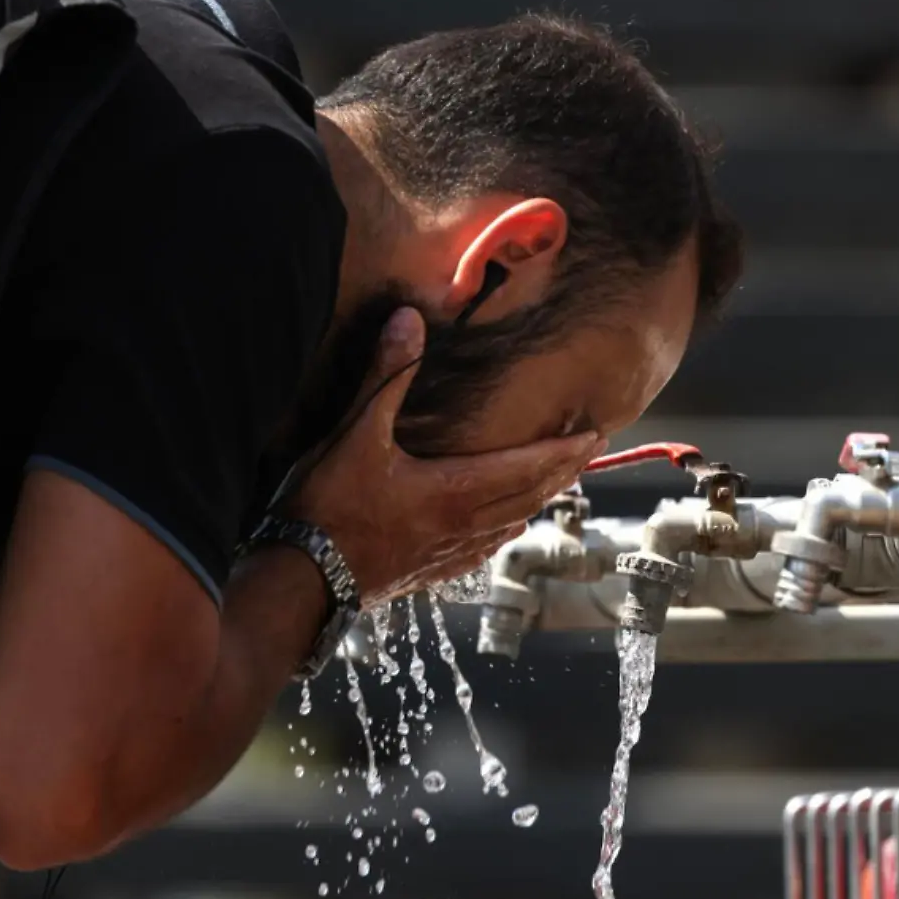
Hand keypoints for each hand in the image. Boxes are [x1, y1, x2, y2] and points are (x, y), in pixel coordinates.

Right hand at [285, 307, 604, 605]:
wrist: (302, 579)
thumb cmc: (329, 507)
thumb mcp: (356, 432)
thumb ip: (387, 375)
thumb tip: (410, 319)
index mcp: (454, 490)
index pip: (527, 466)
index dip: (563, 450)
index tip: (595, 434)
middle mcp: (461, 526)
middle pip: (528, 496)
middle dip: (562, 471)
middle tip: (590, 452)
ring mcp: (446, 553)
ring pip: (509, 524)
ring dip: (537, 501)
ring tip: (556, 484)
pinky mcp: (426, 573)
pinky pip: (482, 552)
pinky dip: (503, 532)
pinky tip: (502, 530)